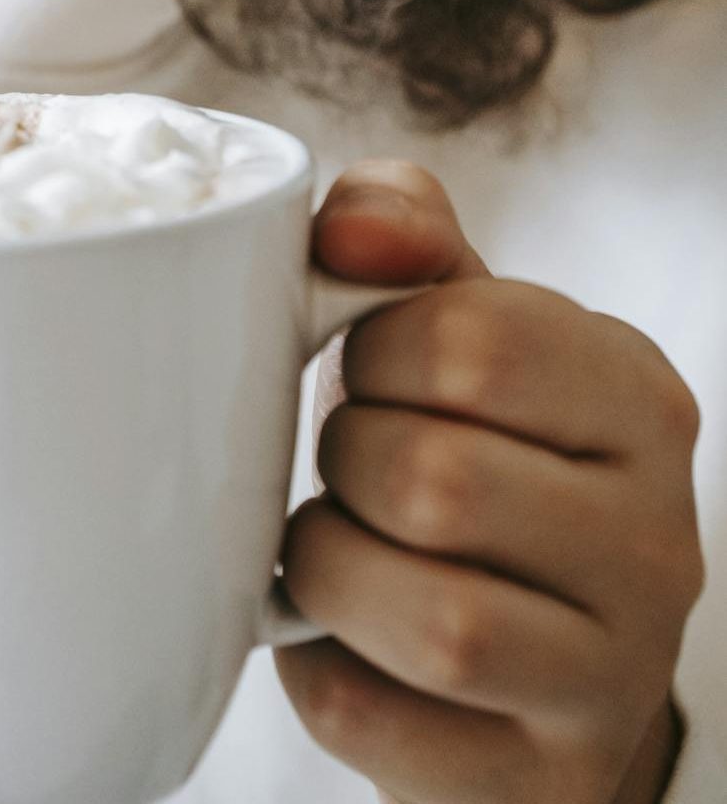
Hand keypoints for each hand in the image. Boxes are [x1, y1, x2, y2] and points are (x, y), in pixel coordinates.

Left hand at [276, 161, 703, 803]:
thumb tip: (352, 225)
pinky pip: (373, 718)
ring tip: (332, 553)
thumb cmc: (463, 461)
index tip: (367, 374)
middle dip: (340, 467)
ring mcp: (613, 672)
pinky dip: (316, 671)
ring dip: (328, 572)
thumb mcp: (450, 330)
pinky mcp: (539, 774)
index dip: (371, 352)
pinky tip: (333, 641)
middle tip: (345, 474)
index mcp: (635, 399)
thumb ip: (402, 235)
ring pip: (429, 618)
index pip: (474, 339)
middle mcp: (657, 540)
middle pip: (434, 480)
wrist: (515, 660)